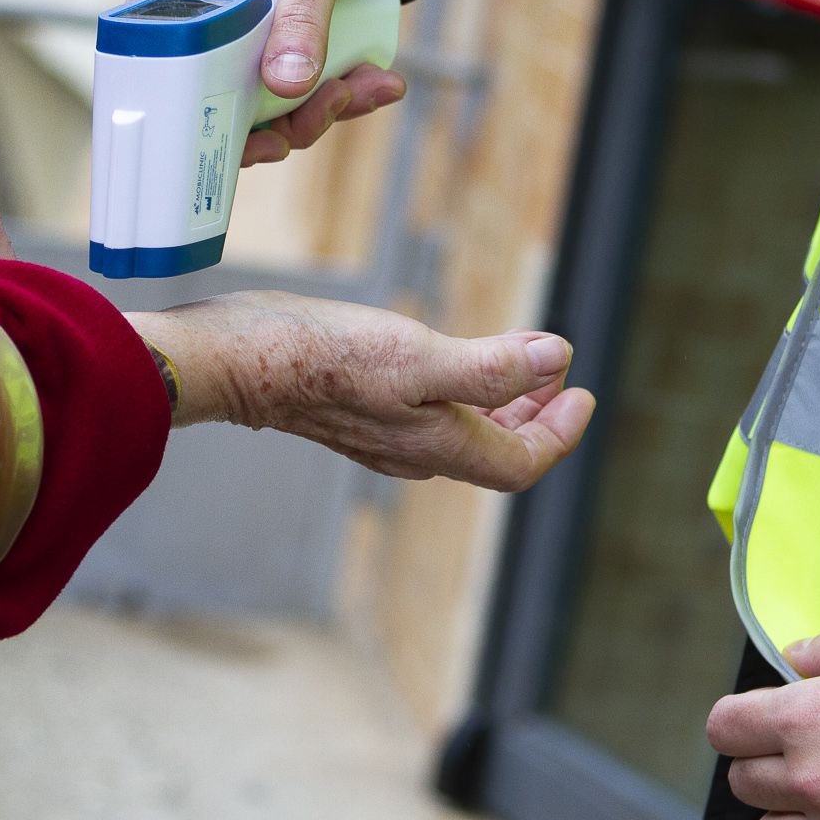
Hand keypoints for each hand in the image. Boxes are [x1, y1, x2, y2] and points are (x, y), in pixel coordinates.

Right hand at [127, 290, 595, 491]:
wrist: (237, 360)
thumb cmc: (322, 360)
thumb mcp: (419, 357)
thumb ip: (491, 367)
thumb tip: (558, 360)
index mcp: (437, 447)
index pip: (520, 463)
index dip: (558, 433)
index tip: (582, 394)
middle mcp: (413, 452)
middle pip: (494, 451)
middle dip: (536, 417)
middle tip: (561, 379)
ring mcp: (382, 435)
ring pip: (462, 432)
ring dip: (500, 402)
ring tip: (521, 363)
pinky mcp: (356, 412)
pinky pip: (428, 413)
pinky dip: (460, 389)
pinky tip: (451, 356)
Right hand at [136, 0, 407, 165]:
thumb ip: (300, 20)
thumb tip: (283, 90)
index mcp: (171, 6)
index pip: (167, 95)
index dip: (208, 136)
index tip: (270, 145)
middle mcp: (190, 29)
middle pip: (223, 109)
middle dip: (293, 119)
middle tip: (342, 98)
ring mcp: (229, 39)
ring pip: (266, 104)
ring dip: (324, 106)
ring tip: (374, 82)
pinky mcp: (264, 43)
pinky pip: (291, 85)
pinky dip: (333, 90)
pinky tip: (376, 77)